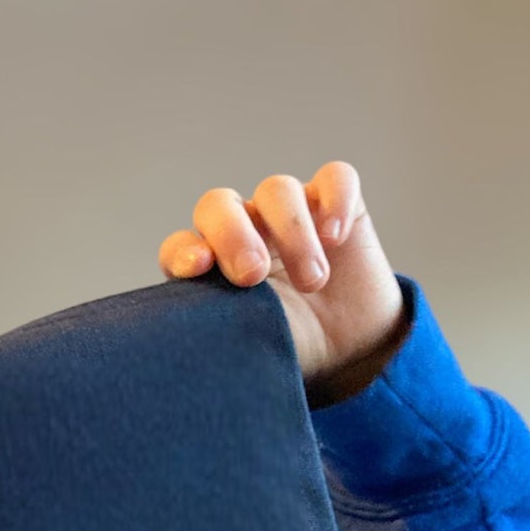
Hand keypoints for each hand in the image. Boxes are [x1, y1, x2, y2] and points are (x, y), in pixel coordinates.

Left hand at [158, 161, 410, 406]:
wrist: (348, 350)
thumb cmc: (288, 346)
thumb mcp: (253, 349)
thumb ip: (222, 337)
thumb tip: (194, 352)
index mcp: (211, 267)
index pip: (182, 247)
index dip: (184, 252)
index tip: (196, 268)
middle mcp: (244, 230)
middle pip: (220, 205)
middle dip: (233, 235)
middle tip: (252, 276)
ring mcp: (287, 213)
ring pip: (277, 192)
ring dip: (293, 235)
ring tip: (312, 283)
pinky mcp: (336, 203)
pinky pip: (336, 178)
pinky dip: (335, 200)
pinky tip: (337, 238)